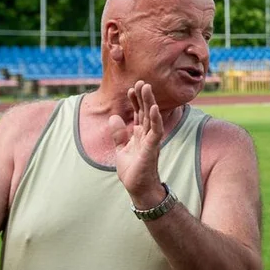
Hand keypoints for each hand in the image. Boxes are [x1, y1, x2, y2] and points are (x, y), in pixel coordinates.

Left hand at [108, 80, 165, 207]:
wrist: (138, 188)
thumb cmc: (133, 170)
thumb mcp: (121, 149)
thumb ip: (118, 134)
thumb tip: (114, 117)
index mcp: (140, 134)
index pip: (138, 113)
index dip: (135, 101)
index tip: (131, 89)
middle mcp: (147, 134)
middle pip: (146, 111)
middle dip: (143, 96)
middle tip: (141, 82)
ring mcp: (151, 140)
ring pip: (151, 117)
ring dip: (149, 102)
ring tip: (146, 87)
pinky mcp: (152, 147)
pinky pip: (156, 130)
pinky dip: (155, 118)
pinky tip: (153, 108)